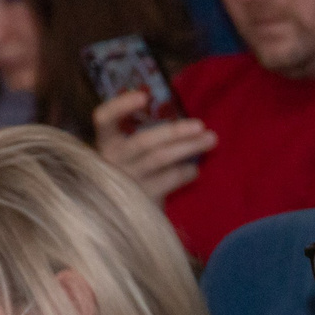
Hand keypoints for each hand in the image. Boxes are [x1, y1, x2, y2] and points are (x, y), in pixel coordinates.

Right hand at [93, 99, 215, 200]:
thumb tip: (185, 123)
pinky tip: (195, 170)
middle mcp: (112, 161)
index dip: (120, 106)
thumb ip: (146, 136)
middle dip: (175, 131)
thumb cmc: (131, 174)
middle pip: (143, 141)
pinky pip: (169, 180)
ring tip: (210, 140)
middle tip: (201, 125)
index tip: (144, 97)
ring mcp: (126, 181)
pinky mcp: (141, 200)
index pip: (103, 119)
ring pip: (160, 159)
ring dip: (189, 147)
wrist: (121, 217)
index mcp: (106, 143)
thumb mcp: (129, 154)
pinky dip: (186, 173)